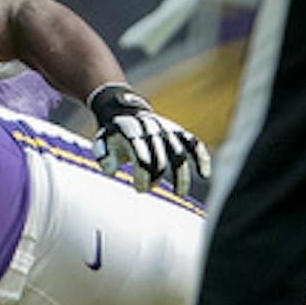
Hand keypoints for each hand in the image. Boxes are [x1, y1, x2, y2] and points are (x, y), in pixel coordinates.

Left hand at [89, 83, 210, 195]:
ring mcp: (166, 129)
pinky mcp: (178, 130)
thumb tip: (111, 171)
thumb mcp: (101, 140)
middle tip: (148, 189)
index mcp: (131, 133)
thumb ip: (103, 155)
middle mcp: (151, 130)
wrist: (124, 111)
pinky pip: (194, 143)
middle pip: (160, 161)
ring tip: (180, 194)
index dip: (142, 178)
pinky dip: (201, 157)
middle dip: (155, 179)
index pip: (141, 159)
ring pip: (179, 155)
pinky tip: (204, 174)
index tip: (139, 189)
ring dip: (182, 176)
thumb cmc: (114, 134)